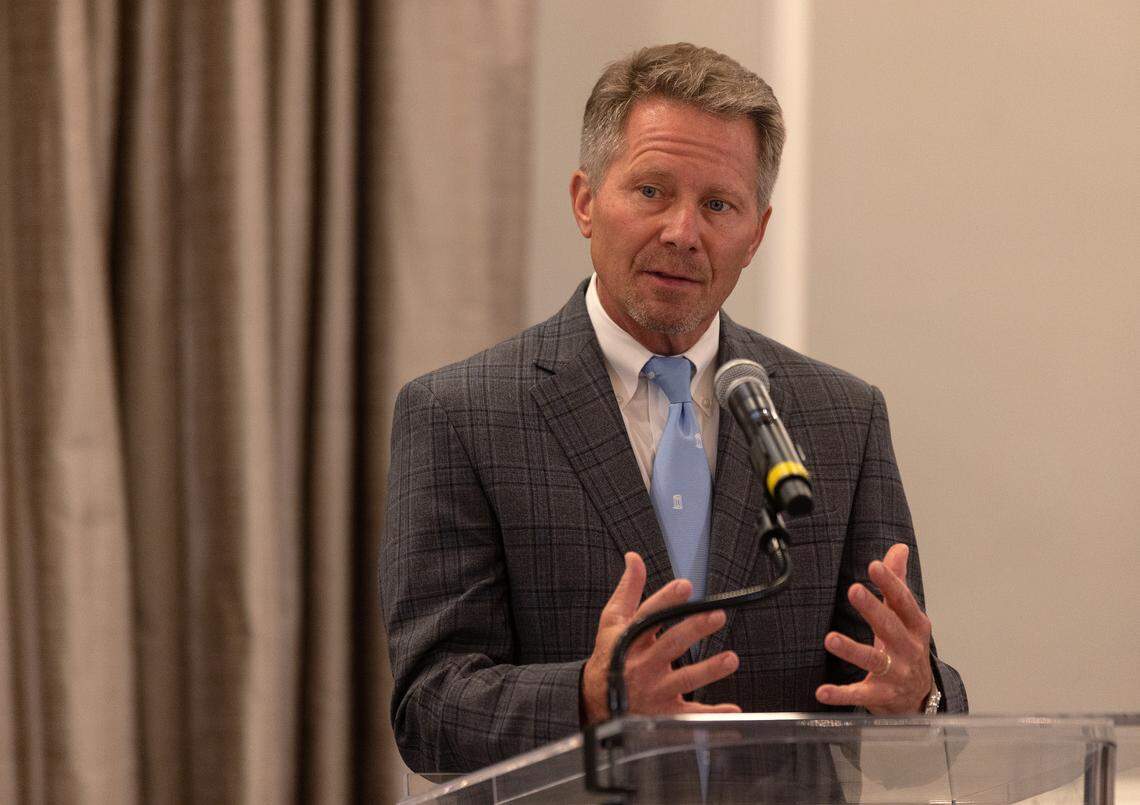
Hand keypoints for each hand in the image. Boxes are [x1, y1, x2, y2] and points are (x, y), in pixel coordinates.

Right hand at [581, 552, 741, 724]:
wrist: (596, 701)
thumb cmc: (609, 655)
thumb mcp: (612, 621)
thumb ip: (628, 589)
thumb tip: (634, 557)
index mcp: (630, 639)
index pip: (648, 616)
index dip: (665, 600)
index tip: (684, 586)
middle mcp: (642, 664)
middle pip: (671, 645)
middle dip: (694, 630)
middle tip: (717, 616)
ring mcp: (655, 690)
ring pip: (685, 679)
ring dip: (709, 670)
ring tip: (731, 659)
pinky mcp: (665, 712)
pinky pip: (690, 714)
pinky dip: (712, 713)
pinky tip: (732, 707)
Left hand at [815, 543, 932, 713]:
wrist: (920, 698)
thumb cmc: (907, 649)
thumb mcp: (905, 617)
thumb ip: (898, 582)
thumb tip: (899, 548)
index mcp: (915, 626)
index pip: (903, 602)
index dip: (891, 583)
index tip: (874, 566)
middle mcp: (908, 649)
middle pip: (890, 627)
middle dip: (873, 609)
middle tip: (854, 590)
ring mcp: (896, 674)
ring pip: (875, 660)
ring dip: (852, 649)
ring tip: (830, 639)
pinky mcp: (881, 696)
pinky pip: (860, 694)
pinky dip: (841, 694)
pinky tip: (822, 691)